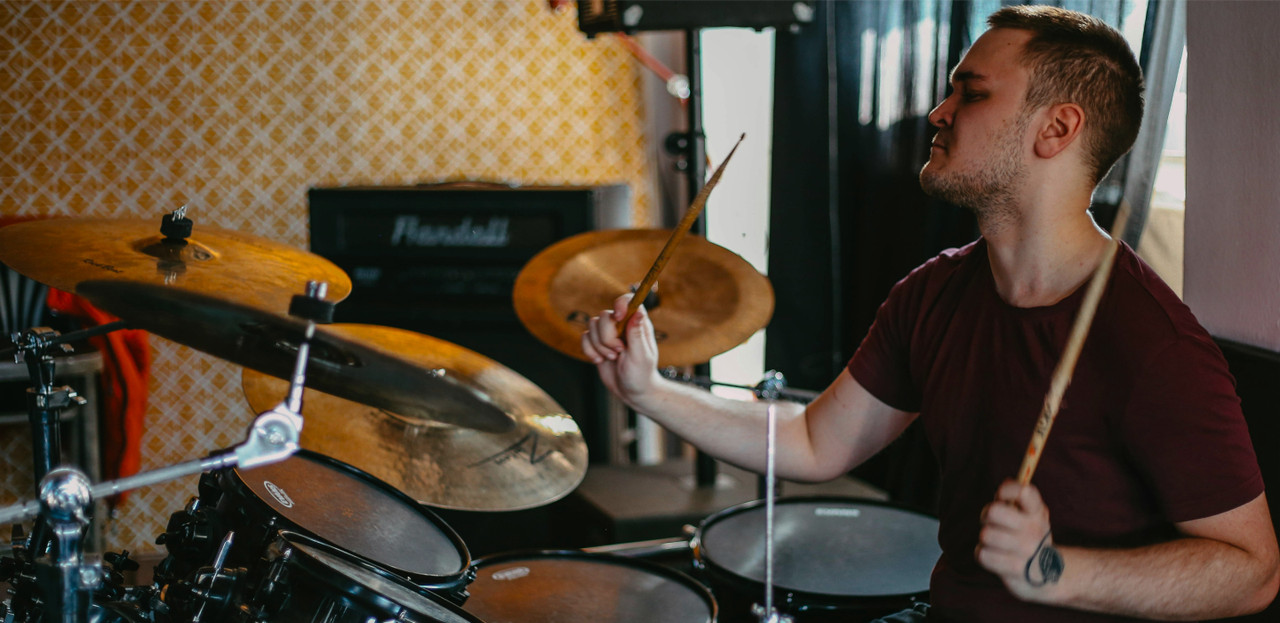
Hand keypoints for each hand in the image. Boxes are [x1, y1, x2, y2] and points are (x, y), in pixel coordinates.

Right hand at [581, 293, 660, 402]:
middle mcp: (622, 324)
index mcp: (637, 323)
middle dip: (607, 337)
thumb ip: (636, 333)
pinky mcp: (596, 343)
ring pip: (591, 325)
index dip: (620, 305)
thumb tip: (638, 311)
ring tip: (611, 358)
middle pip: (604, 316)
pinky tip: (600, 361)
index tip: (618, 317)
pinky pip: (584, 337)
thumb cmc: (641, 374)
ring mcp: (608, 333)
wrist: (631, 392)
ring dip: (599, 346)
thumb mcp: (641, 356)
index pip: (627, 301)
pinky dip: (589, 351)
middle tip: (618, 352)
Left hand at [977, 479, 1065, 602]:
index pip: (1024, 492)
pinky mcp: (1015, 569)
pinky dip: (983, 555)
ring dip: (985, 539)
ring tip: (996, 543)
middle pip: (994, 512)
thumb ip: (1017, 497)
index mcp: (1037, 512)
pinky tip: (994, 556)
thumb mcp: (1029, 515)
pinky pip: (983, 555)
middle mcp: (1034, 530)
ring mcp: (1026, 551)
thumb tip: (1006, 483)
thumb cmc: (1029, 537)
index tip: (1001, 497)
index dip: (1006, 490)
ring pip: (986, 534)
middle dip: (986, 515)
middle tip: (992, 522)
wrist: (1047, 575)